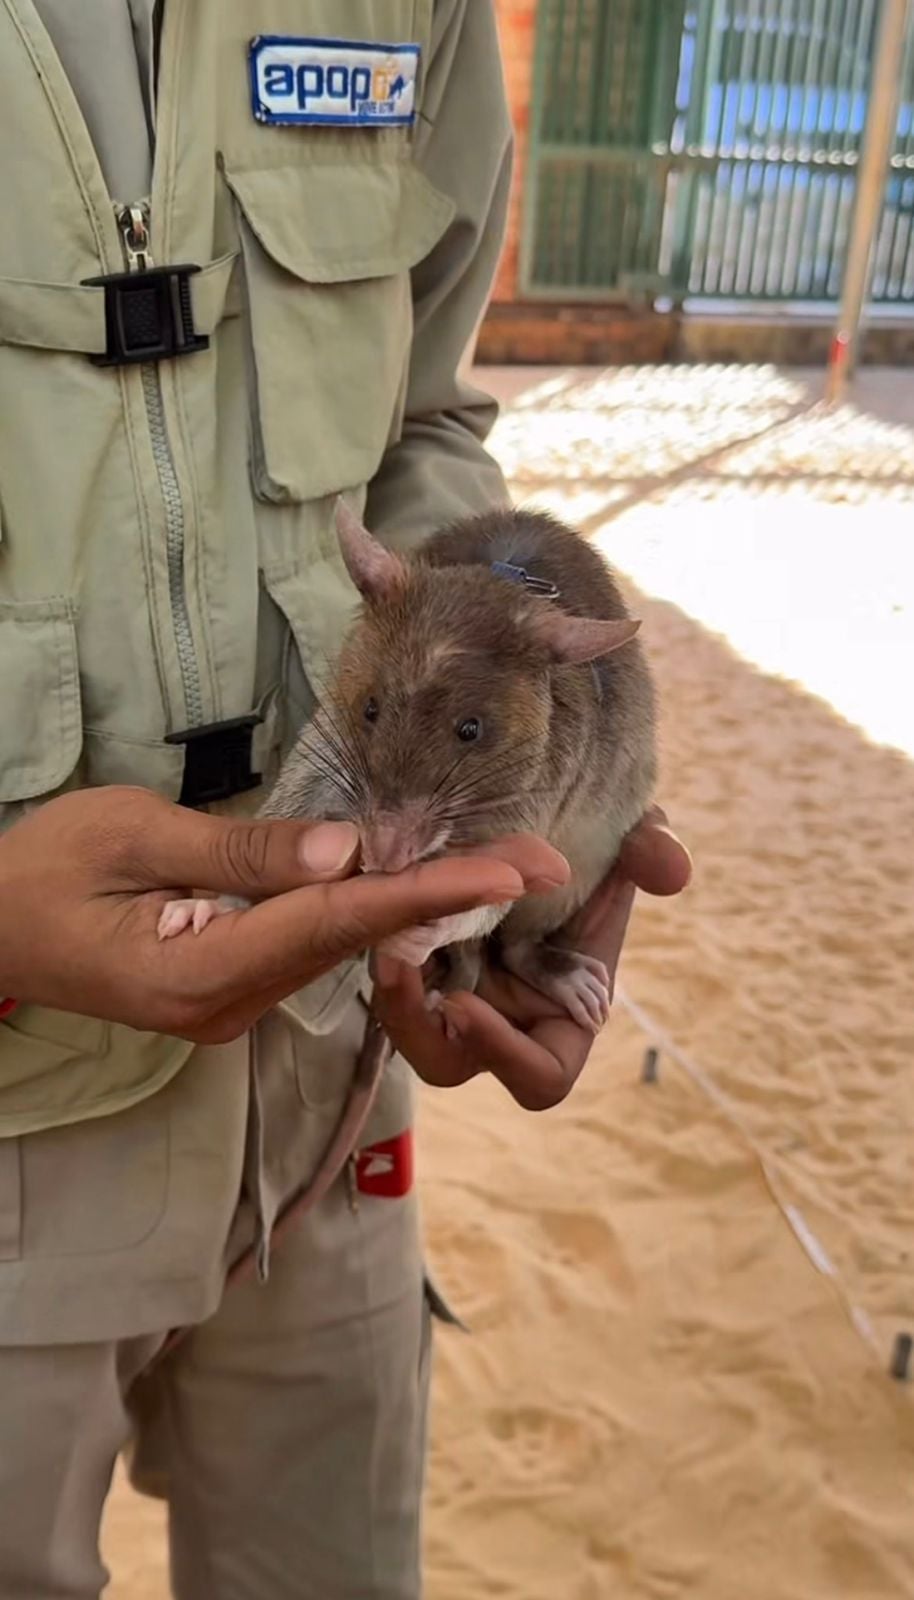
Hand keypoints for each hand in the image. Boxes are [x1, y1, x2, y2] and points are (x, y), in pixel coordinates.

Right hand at [0, 788, 568, 1043]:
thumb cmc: (40, 873)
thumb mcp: (126, 836)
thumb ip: (236, 849)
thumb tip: (342, 850)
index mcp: (200, 973)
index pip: (334, 925)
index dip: (425, 895)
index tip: (505, 874)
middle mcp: (229, 1007)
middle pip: (355, 943)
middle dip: (449, 900)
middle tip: (542, 860)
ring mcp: (230, 1007)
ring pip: (339, 950)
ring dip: (419, 908)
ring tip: (505, 864)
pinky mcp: (228, 990)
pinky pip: (310, 950)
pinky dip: (367, 915)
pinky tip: (419, 883)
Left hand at [371, 808, 691, 1110]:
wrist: (527, 821)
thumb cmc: (590, 852)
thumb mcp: (624, 849)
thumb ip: (650, 855)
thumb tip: (672, 870)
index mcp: (562, 1014)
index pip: (539, 1076)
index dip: (506, 1056)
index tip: (465, 1005)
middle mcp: (503, 1016)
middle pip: (448, 1061)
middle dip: (418, 1026)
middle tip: (397, 968)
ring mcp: (452, 992)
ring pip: (407, 1026)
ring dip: (392, 995)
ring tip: (382, 943)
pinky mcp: (412, 962)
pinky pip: (388, 980)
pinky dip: (382, 953)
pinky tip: (377, 909)